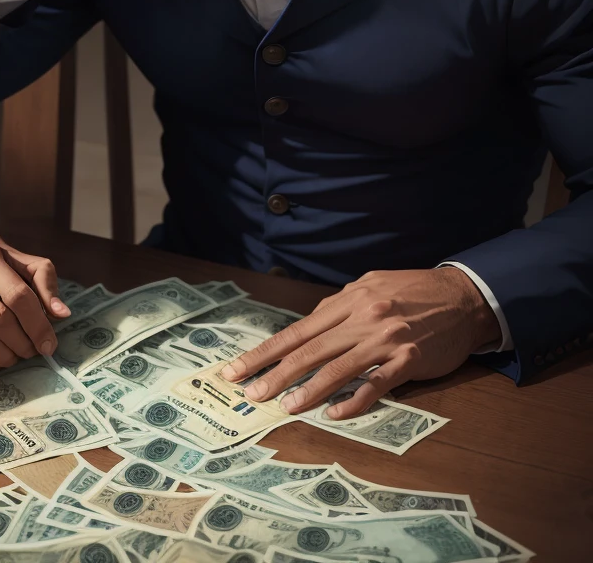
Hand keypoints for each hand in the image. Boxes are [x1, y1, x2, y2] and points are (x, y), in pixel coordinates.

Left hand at [220, 268, 500, 419]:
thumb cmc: (412, 292)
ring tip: (285, 407)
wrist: (463, 296)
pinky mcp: (409, 360)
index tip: (237, 368)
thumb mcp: (370, 287)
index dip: (264, 351)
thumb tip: (309, 329)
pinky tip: (335, 413)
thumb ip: (339, 309)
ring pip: (337, 368)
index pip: (296, 331)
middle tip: (250, 394)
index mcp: (346, 300)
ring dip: (308, 390)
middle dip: (275, 373)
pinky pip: (377, 384)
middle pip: (309, 350)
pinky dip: (354, 400)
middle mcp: (361, 317)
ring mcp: (385, 339)